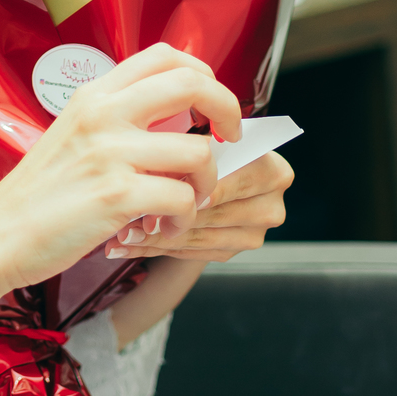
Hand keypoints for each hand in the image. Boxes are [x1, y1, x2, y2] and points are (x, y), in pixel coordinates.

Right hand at [0, 43, 241, 293]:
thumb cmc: (37, 195)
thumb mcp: (71, 134)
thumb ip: (117, 119)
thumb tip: (177, 118)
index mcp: (94, 95)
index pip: (165, 55)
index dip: (203, 74)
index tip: (209, 107)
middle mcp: (103, 114)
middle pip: (193, 84)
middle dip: (227, 112)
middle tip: (227, 140)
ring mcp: (110, 153)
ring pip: (198, 152)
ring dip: (207, 184)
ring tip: (186, 204)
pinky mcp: (116, 195)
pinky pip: (183, 198)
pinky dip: (184, 218)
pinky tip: (164, 227)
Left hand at [108, 151, 292, 262]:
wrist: (210, 178)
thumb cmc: (203, 154)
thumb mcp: (201, 142)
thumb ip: (190, 152)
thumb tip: (156, 166)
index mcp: (273, 172)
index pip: (234, 181)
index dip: (197, 185)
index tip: (162, 188)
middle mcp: (270, 207)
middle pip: (214, 215)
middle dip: (169, 212)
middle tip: (131, 212)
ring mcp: (252, 235)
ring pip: (197, 238)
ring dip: (155, 237)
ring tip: (122, 231)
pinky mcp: (229, 252)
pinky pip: (188, 253)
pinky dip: (155, 248)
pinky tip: (130, 243)